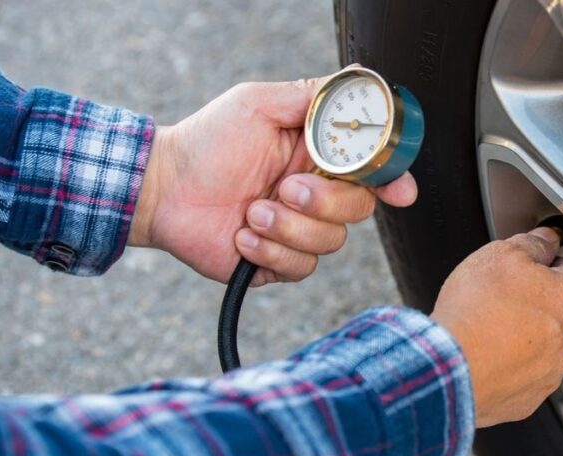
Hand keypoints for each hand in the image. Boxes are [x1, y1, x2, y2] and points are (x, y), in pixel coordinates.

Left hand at [130, 77, 417, 285]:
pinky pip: (300, 267)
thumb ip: (310, 96)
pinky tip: (241, 235)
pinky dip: (268, 251)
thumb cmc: (207, 142)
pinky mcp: (280, 263)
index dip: (393, 179)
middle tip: (285, 187)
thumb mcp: (259, 104)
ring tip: (250, 212)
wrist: (162, 188)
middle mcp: (317, 195)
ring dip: (287, 227)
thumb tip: (357, 81)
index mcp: (320, 157)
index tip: (399, 191)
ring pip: (330, 241)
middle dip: (324, 201)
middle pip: (359, 208)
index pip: (373, 170)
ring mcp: (300, 231)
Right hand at [431, 228, 562, 426]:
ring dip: (523, 337)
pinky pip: (522, 377)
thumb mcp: (503, 254)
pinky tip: (485, 355)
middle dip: (536, 303)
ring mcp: (549, 375)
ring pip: (542, 347)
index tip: (527, 266)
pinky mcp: (526, 400)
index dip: (548, 265)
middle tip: (501, 297)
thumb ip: (532, 243)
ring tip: (488, 328)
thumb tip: (546, 239)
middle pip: (559, 313)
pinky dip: (508, 366)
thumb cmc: (477, 311)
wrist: (449, 368)